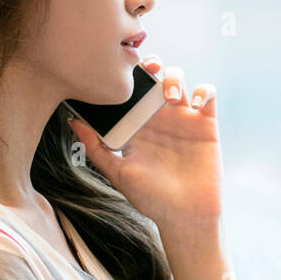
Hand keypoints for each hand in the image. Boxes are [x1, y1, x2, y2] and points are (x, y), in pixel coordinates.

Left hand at [67, 56, 221, 232]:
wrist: (185, 215)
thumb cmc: (150, 198)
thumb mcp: (118, 173)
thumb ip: (96, 148)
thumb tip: (72, 122)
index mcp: (137, 125)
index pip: (129, 90)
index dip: (125, 74)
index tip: (118, 70)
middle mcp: (159, 118)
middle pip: (154, 76)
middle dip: (150, 64)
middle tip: (146, 67)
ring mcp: (183, 119)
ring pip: (179, 79)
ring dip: (174, 77)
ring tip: (169, 95)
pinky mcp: (206, 124)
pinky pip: (208, 94)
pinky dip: (203, 91)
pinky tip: (195, 104)